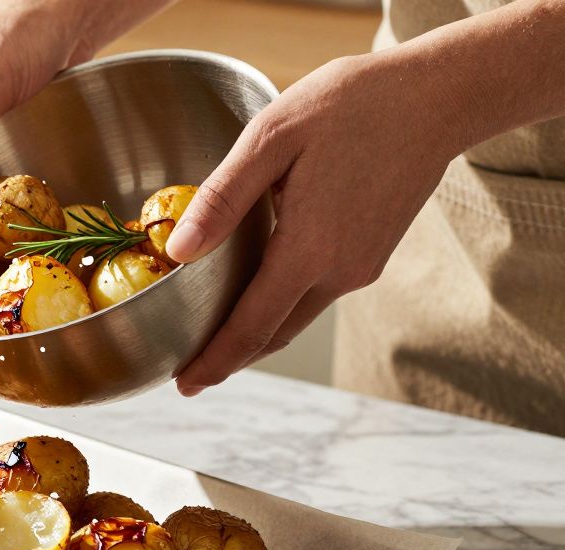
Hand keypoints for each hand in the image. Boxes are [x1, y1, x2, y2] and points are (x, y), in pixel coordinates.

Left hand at [165, 52, 464, 396]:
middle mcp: (340, 271)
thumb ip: (223, 199)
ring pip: (297, 316)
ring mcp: (361, 266)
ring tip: (214, 340)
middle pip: (274, 334)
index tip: (182, 385)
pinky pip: (316, 294)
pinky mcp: (372, 255)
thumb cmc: (353, 106)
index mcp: (310, 249)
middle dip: (229, 357)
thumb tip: (179, 251)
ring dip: (255, 334)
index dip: (214, 361)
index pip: (252, 326)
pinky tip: (256, 295)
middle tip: (187, 374)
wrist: (436, 97)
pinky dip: (281, 307)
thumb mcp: (272, 138)